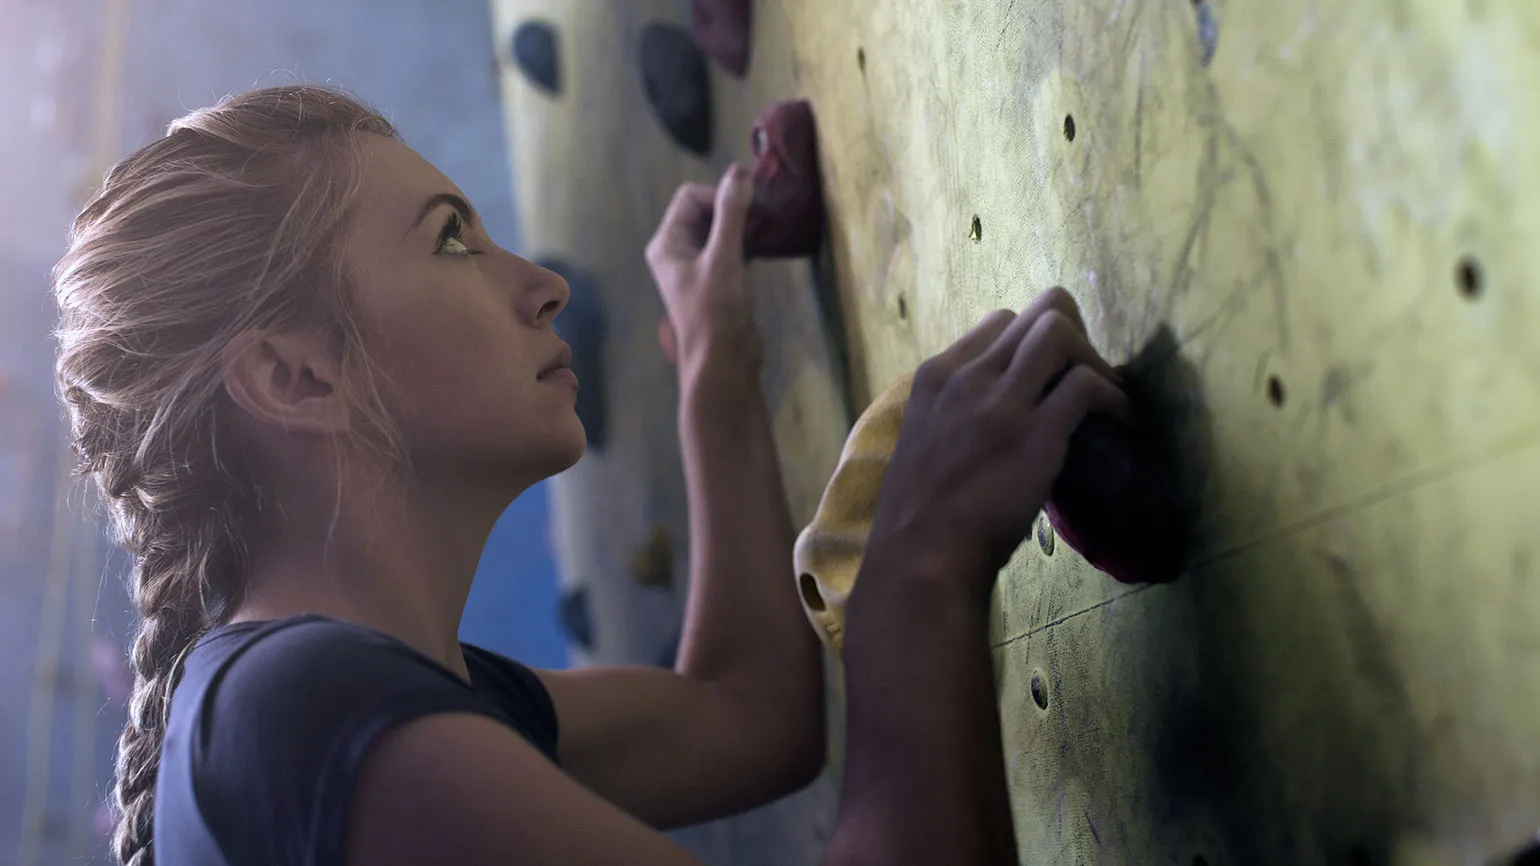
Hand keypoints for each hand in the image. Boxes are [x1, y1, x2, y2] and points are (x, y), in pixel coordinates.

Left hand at [645, 165, 760, 385]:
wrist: (723, 363)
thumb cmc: (717, 310)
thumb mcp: (724, 257)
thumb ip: (731, 213)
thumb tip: (739, 171)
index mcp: (667, 243)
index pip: (690, 197)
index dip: (719, 196)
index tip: (747, 210)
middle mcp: (677, 251)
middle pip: (704, 210)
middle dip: (732, 208)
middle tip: (763, 218)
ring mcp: (696, 266)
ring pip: (719, 229)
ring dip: (742, 225)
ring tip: (767, 230)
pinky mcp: (716, 280)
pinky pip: (729, 248)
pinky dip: (745, 243)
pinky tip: (764, 248)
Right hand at [862, 288, 1129, 604]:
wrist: (921, 557)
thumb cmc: (921, 515)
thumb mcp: (925, 438)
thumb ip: (957, 412)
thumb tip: (999, 410)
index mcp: (937, 375)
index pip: (999, 320)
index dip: (1033, 341)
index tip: (1050, 374)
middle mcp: (968, 376)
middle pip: (1039, 312)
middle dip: (1075, 338)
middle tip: (1087, 378)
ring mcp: (1001, 402)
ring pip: (1061, 331)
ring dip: (1094, 358)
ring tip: (1107, 396)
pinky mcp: (1036, 433)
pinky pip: (1089, 385)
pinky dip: (1114, 399)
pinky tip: (1120, 422)